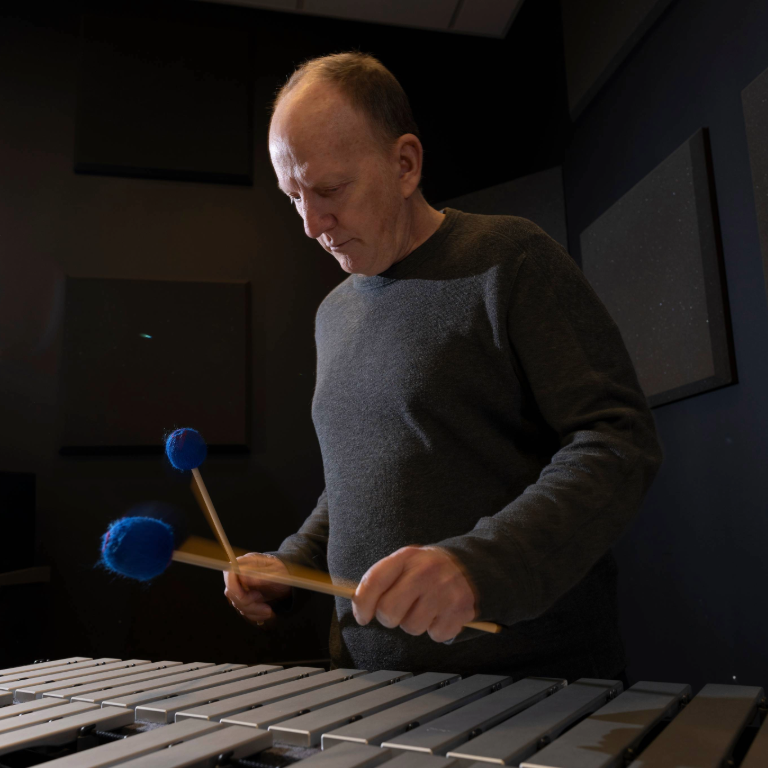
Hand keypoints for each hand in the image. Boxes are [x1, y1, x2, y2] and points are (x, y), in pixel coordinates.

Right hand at [223, 553, 291, 623]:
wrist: (289, 581)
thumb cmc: (284, 572)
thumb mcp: (276, 573)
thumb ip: (260, 575)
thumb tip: (243, 577)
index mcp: (246, 563)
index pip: (229, 572)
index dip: (233, 586)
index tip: (243, 596)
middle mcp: (241, 575)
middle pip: (231, 592)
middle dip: (247, 602)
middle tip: (263, 602)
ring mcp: (242, 587)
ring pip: (237, 604)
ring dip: (253, 611)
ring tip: (268, 610)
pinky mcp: (246, 598)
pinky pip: (244, 610)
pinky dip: (255, 615)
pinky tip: (266, 612)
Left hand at [352, 546, 476, 642]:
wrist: (467, 565)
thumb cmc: (426, 569)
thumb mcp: (403, 563)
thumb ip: (380, 580)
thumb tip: (358, 605)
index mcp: (406, 557)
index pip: (374, 581)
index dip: (362, 603)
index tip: (362, 616)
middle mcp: (426, 571)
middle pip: (389, 611)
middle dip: (389, 617)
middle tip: (399, 610)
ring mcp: (445, 590)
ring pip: (411, 627)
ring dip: (413, 623)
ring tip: (423, 607)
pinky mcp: (461, 608)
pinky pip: (435, 635)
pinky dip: (435, 629)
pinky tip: (440, 613)